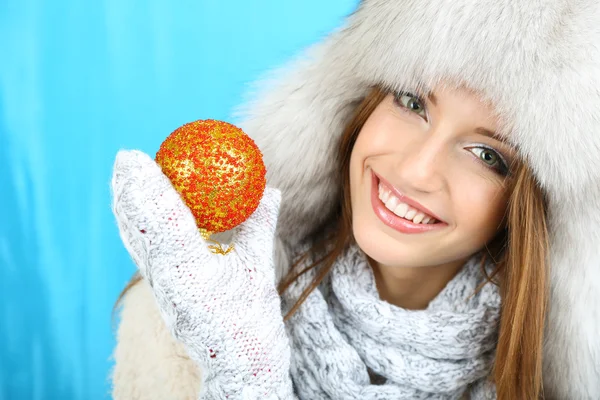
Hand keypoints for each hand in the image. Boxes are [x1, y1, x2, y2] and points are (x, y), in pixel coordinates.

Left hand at [111, 150, 293, 398]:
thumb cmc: (254, 322)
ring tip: (124, 178)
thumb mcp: (259, 271)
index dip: (147, 185)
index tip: (135, 156)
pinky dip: (140, 228)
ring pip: (135, 241)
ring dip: (127, 207)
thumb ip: (260, 227)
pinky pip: (145, 254)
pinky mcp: (162, 296)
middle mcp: (166, 280)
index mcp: (190, 271)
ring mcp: (160, 290)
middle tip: (124, 157)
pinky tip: (140, 214)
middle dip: (127, 190)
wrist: (240, 369)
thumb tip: (270, 190)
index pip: (162, 220)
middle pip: (137, 228)